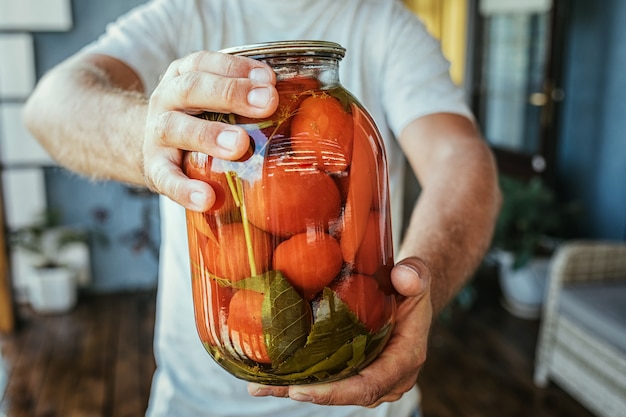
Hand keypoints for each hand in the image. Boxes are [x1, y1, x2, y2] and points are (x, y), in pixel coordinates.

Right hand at [142, 51, 278, 210]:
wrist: (151, 145)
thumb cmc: (197, 119)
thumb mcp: (212, 99)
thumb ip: (246, 97)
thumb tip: (306, 99)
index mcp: (184, 76)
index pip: (206, 63)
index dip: (237, 69)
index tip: (269, 79)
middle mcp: (166, 99)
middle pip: (193, 89)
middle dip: (231, 94)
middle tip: (267, 104)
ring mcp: (157, 133)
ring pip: (176, 128)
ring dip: (209, 135)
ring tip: (239, 146)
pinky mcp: (154, 168)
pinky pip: (166, 178)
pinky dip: (185, 189)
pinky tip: (207, 198)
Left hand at [248, 257, 432, 406]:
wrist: (408, 295)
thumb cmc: (410, 286)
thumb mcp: (417, 276)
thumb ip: (415, 275)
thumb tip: (403, 277)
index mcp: (404, 359)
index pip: (369, 385)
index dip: (336, 392)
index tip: (302, 390)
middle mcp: (388, 377)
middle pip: (344, 393)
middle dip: (304, 393)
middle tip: (265, 386)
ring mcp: (370, 376)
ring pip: (332, 390)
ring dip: (294, 388)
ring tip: (257, 384)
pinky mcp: (355, 369)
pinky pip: (329, 379)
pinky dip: (300, 378)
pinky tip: (269, 373)